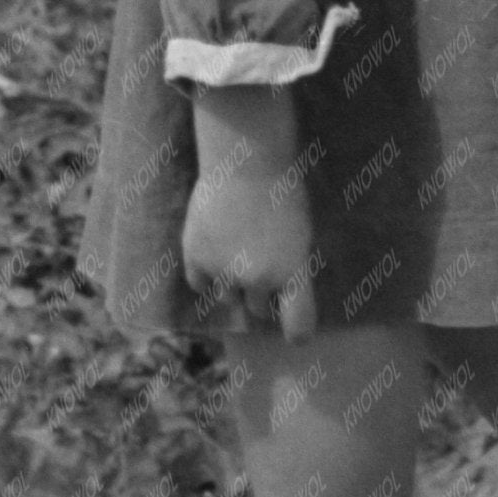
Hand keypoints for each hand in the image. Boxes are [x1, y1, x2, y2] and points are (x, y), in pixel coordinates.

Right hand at [181, 158, 318, 341]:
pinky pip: (200, 284)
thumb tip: (280, 291)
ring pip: (228, 299)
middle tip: (258, 271)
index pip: (299, 325)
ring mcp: (226, 272)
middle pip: (259, 310)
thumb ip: (291, 265)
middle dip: (261, 296)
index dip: (297, 334)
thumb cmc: (282, 188)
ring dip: (232, 285)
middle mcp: (260, 280)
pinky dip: (205, 274)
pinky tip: (213, 252)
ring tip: (235, 254)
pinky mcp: (197, 259)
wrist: (246, 160)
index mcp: (293, 273)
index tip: (295, 336)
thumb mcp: (301, 232)